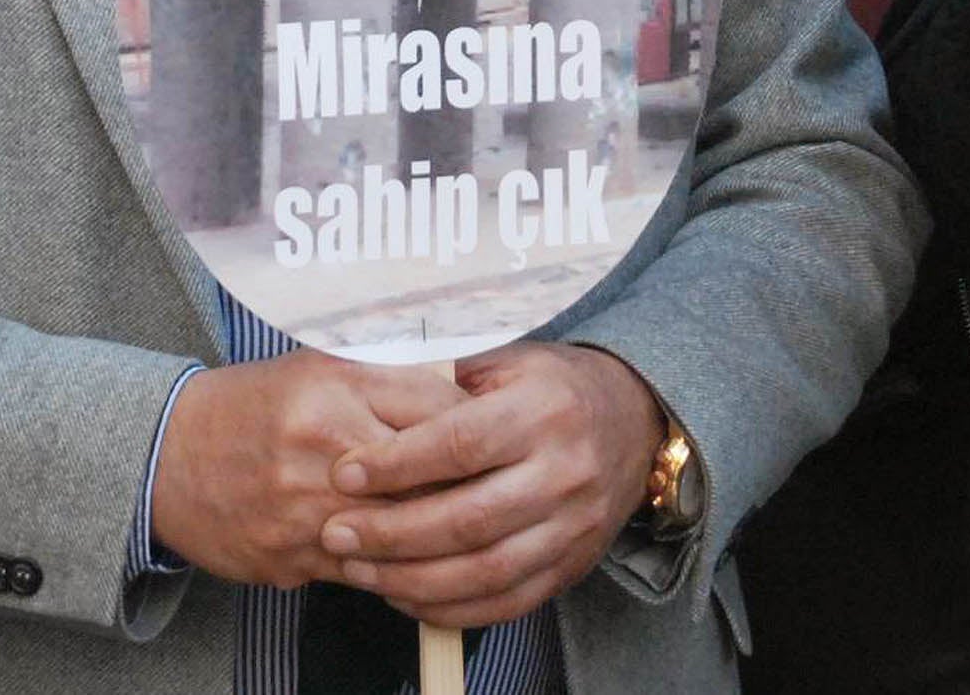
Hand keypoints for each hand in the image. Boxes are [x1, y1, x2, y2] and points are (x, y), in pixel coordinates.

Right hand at [149, 349, 465, 588]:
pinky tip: (398, 552)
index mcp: (333, 383)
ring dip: (429, 533)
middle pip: (428, 475)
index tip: (490, 431)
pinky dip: (386, 564)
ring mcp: (304, 506)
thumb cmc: (254, 406)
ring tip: (451, 524)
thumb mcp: (317, 367)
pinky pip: (362, 571)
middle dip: (463, 486)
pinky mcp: (290, 555)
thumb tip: (462, 386)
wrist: (167, 456)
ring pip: (401, 532)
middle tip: (487, 486)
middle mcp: (321, 442)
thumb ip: (387, 373)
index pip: (438, 405)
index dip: (473, 423)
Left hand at [314, 343, 663, 628]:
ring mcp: (574, 526)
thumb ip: (444, 375)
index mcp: (542, 411)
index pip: (460, 445)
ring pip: (486, 570)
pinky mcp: (575, 565)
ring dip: (414, 579)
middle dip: (392, 532)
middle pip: (470, 518)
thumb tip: (367, 382)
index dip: (396, 464)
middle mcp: (565, 471)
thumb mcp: (507, 360)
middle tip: (336, 533)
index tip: (343, 474)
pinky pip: (509, 602)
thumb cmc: (550, 386)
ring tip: (359, 572)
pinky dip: (453, 609)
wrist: (633, 421)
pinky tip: (406, 596)